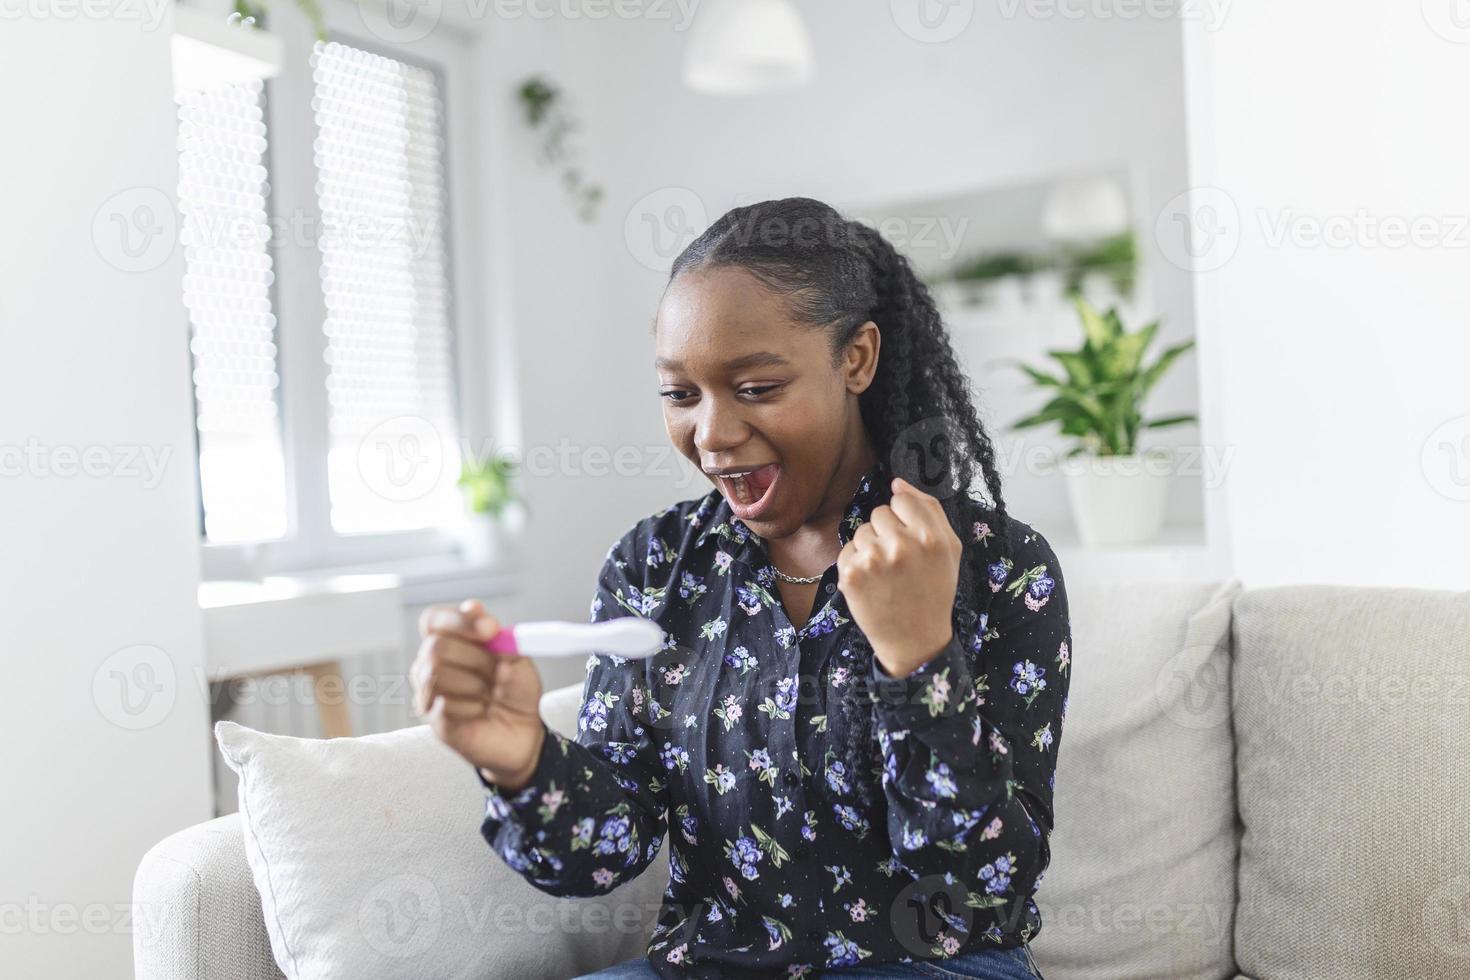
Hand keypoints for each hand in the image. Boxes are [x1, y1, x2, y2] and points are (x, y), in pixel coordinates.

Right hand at [411, 599, 544, 790]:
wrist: (523, 731)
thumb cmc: (515, 690)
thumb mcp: (518, 659)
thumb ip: (501, 639)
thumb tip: (481, 617)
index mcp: (449, 641)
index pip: (433, 620)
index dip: (458, 621)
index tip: (491, 628)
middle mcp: (430, 664)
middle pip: (435, 648)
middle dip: (477, 659)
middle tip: (498, 673)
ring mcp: (428, 693)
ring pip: (438, 677)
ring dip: (476, 685)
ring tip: (491, 695)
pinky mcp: (435, 721)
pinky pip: (444, 706)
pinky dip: (472, 707)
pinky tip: (481, 711)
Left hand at [836, 476, 961, 677]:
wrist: (915, 638)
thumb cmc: (934, 590)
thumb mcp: (949, 548)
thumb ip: (928, 509)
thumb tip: (897, 483)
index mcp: (930, 536)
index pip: (902, 500)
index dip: (905, 520)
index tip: (911, 540)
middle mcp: (901, 544)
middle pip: (880, 513)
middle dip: (887, 533)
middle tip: (899, 562)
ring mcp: (874, 559)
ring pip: (862, 531)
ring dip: (870, 548)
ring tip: (885, 574)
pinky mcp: (851, 574)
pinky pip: (847, 551)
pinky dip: (855, 565)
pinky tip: (871, 583)